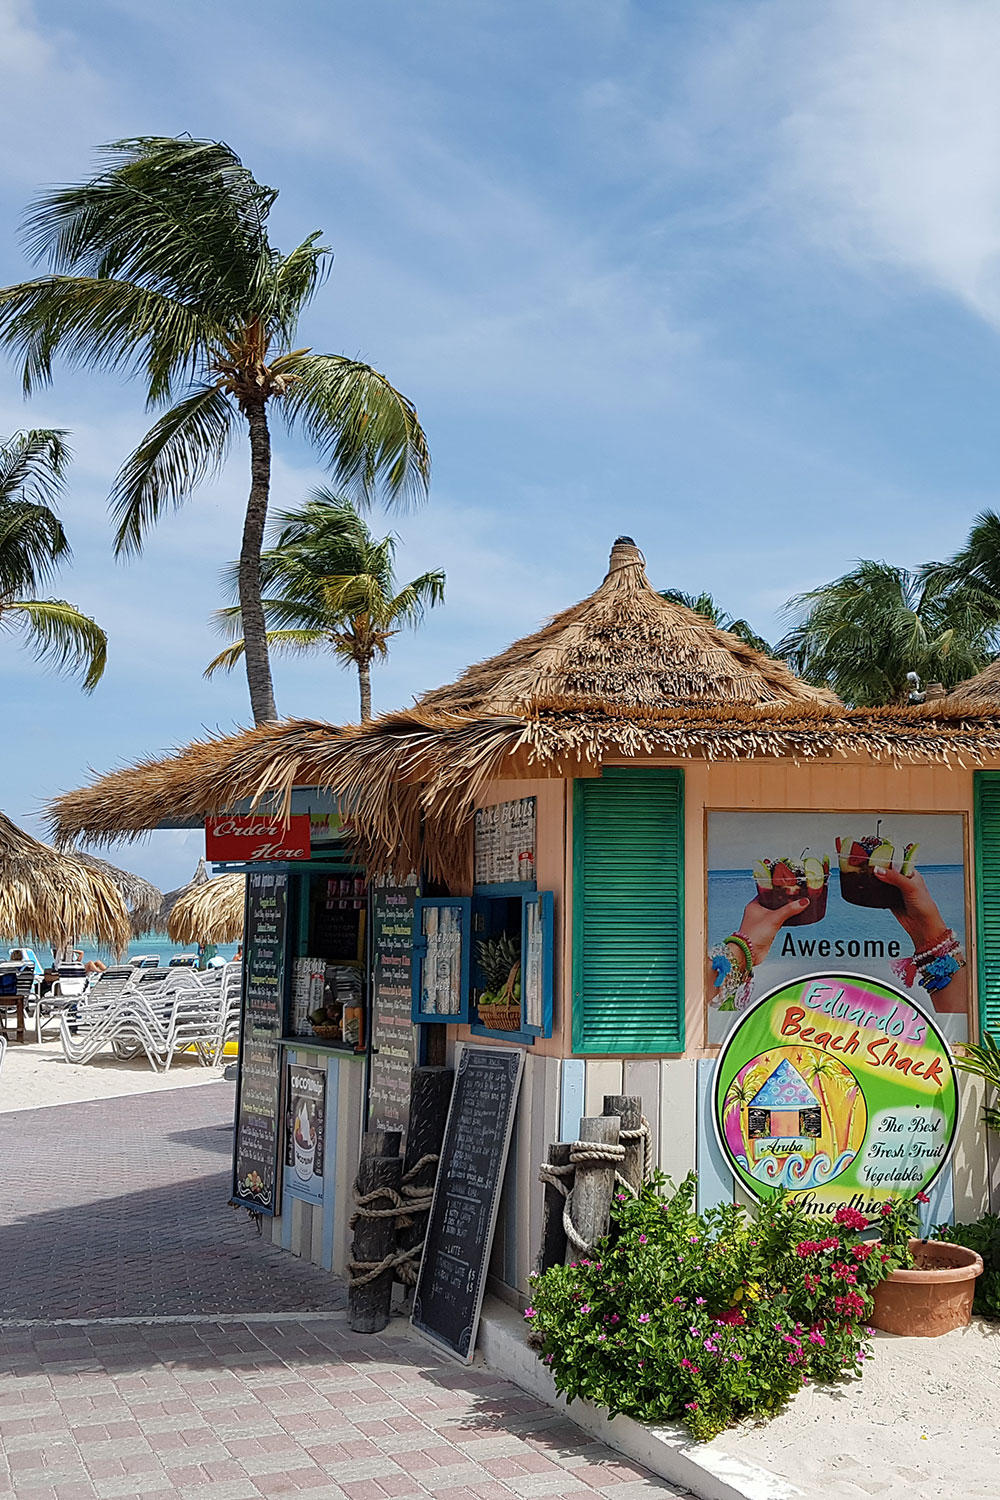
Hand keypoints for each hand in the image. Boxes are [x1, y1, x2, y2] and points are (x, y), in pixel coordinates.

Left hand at [734, 896, 810, 965]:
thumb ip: (789, 909)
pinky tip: (791, 918)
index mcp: (754, 905)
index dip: (778, 890)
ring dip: (785, 911)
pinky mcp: (767, 931)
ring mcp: (762, 922)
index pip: (767, 893)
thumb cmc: (753, 934)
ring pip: (776, 913)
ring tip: (795, 905)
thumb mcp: (774, 918)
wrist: (749, 953)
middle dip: (783, 901)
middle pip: (773, 903)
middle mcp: (757, 912)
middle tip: (795, 896)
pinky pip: (778, 922)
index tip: (788, 888)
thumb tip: (802, 902)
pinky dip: (785, 920)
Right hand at [874, 865, 966, 1012]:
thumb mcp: (910, 888)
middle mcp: (903, 881)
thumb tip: (878, 870)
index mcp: (911, 874)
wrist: (922, 927)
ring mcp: (896, 891)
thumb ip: (894, 878)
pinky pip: (879, 893)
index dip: (887, 858)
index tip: (874, 854)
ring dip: (874, 879)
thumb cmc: (924, 906)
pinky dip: (873, 890)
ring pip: (882, 882)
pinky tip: (866, 887)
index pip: (897, 862)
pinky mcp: (890, 901)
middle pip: (887, 871)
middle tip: (865, 863)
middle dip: (877, 868)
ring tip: (863, 873)